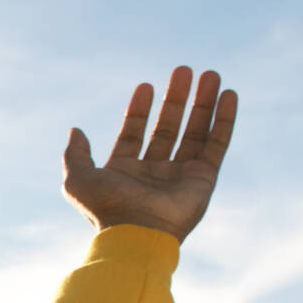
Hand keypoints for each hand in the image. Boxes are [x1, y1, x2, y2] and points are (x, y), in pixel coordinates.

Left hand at [62, 67, 236, 240]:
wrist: (138, 231)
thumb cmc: (107, 207)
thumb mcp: (77, 179)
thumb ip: (74, 154)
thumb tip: (75, 130)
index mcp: (126, 172)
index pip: (135, 133)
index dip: (139, 110)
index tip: (145, 86)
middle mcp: (154, 173)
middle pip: (168, 128)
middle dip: (176, 99)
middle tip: (183, 70)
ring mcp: (181, 175)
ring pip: (195, 131)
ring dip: (203, 103)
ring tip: (211, 74)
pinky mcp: (204, 179)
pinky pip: (217, 144)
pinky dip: (224, 120)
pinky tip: (228, 95)